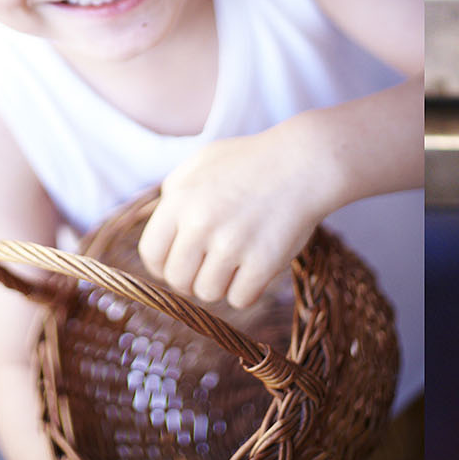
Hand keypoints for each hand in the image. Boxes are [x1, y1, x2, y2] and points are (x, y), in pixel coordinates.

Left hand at [137, 120, 336, 307]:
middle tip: (214, 267)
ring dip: (222, 284)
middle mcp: (200, 223)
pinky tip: (258, 269)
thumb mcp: (204, 162)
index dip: (163, 266)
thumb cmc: (255, 160)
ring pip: (208, 293)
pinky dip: (248, 290)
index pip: (151, 253)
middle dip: (192, 279)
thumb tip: (162, 228)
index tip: (181, 266)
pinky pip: (241, 299)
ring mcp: (232, 244)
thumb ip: (175, 191)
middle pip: (178, 280)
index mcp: (180, 199)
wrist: (307, 162)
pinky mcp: (263, 261)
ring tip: (239, 263)